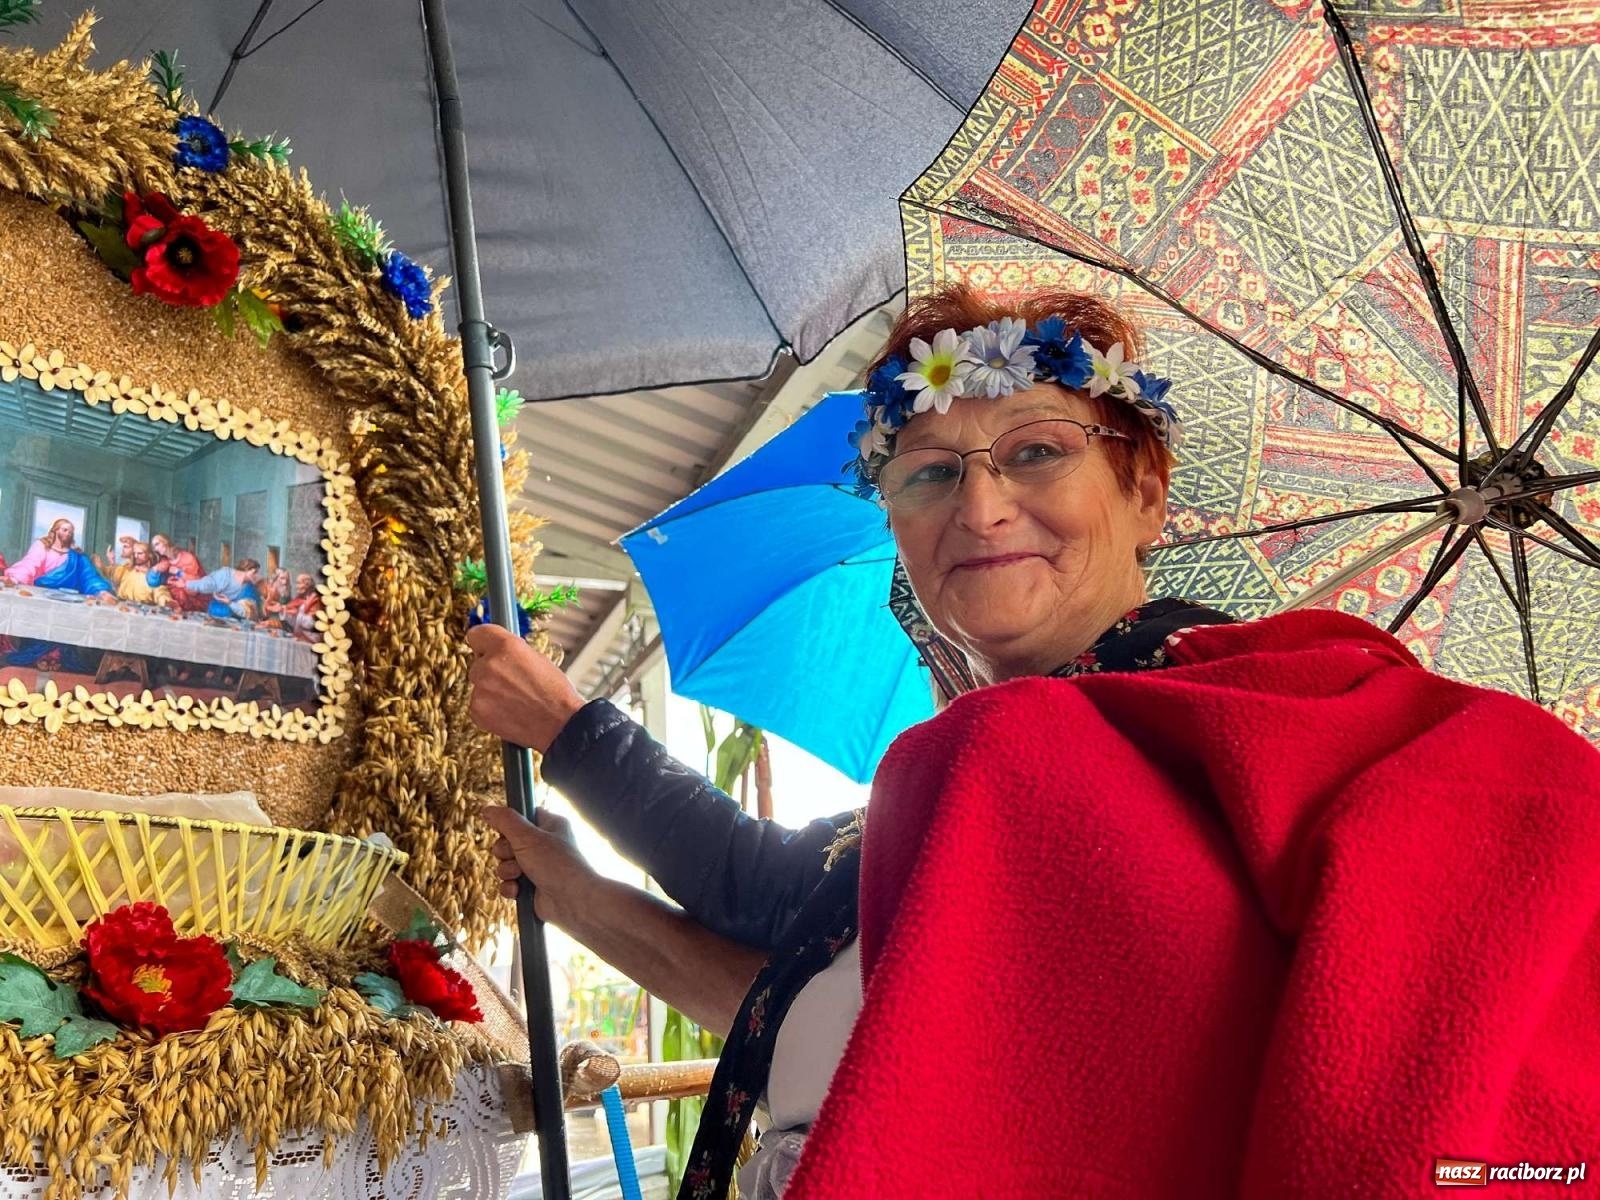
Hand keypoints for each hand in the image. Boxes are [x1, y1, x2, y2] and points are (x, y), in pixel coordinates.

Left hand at [465, 623, 583, 752]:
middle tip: (512, 682)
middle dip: (491, 671)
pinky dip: (489, 709)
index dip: (484, 642)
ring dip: (490, 691)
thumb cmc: (555, 693)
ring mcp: (480, 690)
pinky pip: (478, 705)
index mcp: (506, 646)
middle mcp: (489, 665)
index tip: (486, 648)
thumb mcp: (538, 658)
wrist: (560, 724)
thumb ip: (512, 652)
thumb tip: (499, 652)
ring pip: (479, 685)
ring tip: (515, 701)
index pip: (477, 634)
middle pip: (478, 663)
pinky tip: (509, 713)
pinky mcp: (477, 711)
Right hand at [481, 806, 596, 926]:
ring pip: (505, 864)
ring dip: (507, 871)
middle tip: (516, 855)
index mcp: (550, 825)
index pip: (522, 816)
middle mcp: (544, 845)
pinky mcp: (532, 888)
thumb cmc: (556, 865)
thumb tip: (488, 809)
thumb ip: (505, 820)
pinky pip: (509, 884)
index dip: (509, 824)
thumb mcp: (527, 836)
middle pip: (507, 842)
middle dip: (505, 852)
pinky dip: (510, 888)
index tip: (504, 829)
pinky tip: (518, 891)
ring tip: (520, 875)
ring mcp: (538, 867)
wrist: (572, 902)